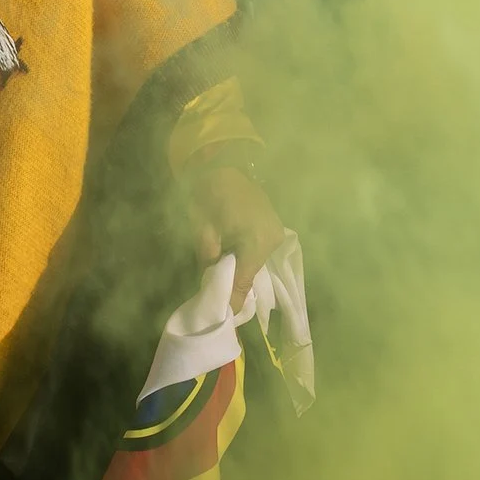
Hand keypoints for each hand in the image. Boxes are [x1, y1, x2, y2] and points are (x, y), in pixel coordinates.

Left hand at [188, 163, 283, 303]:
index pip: (244, 279)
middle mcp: (272, 238)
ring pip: (256, 262)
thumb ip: (208, 260)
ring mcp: (277, 232)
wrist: (223, 163)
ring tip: (224, 276)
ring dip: (241, 268)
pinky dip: (246, 256)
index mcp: (256, 239)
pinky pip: (259, 250)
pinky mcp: (275, 227)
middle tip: (218, 295)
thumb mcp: (202, 230)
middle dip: (235, 282)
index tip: (225, 316)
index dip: (233, 298)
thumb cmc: (208, 194)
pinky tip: (232, 257)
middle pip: (251, 271)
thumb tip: (212, 288)